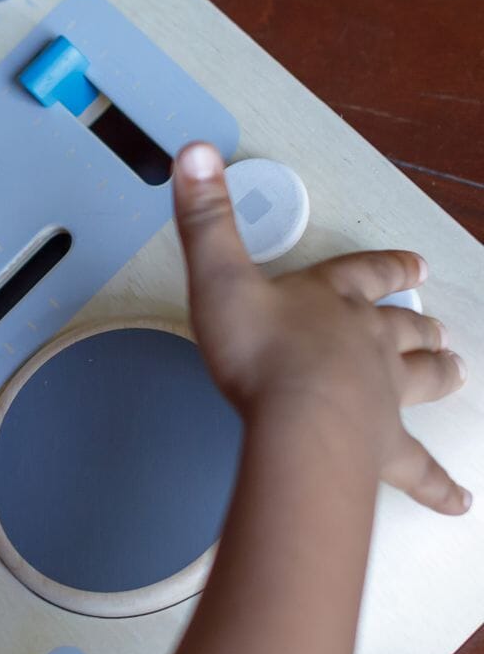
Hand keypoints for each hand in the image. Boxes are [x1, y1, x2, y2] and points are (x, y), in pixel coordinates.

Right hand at [173, 142, 470, 514]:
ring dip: (437, 375)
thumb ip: (206, 216)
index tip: (412, 265)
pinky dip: (438, 485)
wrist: (295, 421)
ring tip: (456, 371)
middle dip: (417, 326)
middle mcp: (365, 343)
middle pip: (402, 330)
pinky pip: (418, 470)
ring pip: (421, 380)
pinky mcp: (380, 448)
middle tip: (438, 329)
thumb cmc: (258, 352)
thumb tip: (196, 152)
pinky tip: (458, 502)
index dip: (386, 268)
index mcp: (330, 301)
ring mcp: (381, 395)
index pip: (364, 274)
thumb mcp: (219, 274)